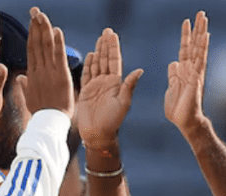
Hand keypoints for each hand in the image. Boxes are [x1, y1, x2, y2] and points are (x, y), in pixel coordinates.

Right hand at [18, 7, 73, 116]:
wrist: (48, 125)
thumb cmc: (40, 115)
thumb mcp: (30, 99)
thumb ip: (25, 87)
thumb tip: (20, 79)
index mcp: (33, 75)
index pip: (32, 50)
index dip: (32, 34)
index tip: (32, 21)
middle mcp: (40, 70)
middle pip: (37, 44)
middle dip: (36, 26)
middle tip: (35, 10)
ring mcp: (50, 73)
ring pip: (46, 47)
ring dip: (44, 29)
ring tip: (41, 14)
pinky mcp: (61, 77)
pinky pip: (59, 57)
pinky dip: (58, 44)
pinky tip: (56, 30)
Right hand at [76, 28, 143, 149]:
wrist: (98, 134)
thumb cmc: (113, 122)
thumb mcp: (123, 103)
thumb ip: (129, 86)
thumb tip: (139, 70)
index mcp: (116, 83)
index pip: (115, 61)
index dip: (113, 47)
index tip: (112, 35)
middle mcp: (107, 82)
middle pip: (106, 59)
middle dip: (106, 45)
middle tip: (107, 31)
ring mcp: (96, 86)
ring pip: (97, 64)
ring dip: (98, 51)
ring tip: (99, 39)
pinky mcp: (86, 91)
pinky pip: (86, 74)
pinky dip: (88, 64)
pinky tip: (90, 54)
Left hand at [164, 11, 209, 135]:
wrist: (185, 122)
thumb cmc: (178, 109)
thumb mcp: (171, 89)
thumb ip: (173, 76)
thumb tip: (174, 63)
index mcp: (183, 71)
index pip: (185, 49)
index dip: (185, 36)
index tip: (186, 21)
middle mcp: (191, 69)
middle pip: (194, 45)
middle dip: (197, 29)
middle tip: (201, 13)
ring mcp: (195, 73)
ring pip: (199, 48)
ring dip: (201, 32)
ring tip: (204, 18)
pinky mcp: (196, 79)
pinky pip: (200, 60)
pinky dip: (202, 47)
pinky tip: (204, 36)